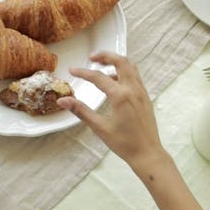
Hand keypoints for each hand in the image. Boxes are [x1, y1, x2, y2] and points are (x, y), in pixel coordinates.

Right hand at [58, 52, 163, 172]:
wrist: (147, 153)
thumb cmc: (124, 143)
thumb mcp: (100, 127)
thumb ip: (81, 111)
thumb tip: (63, 101)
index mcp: (120, 96)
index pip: (98, 77)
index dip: (83, 72)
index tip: (72, 70)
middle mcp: (133, 89)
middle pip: (120, 61)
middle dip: (105, 56)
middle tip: (92, 57)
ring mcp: (141, 92)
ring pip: (130, 67)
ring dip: (116, 62)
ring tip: (103, 68)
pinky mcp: (145, 97)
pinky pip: (135, 77)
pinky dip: (124, 73)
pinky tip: (116, 82)